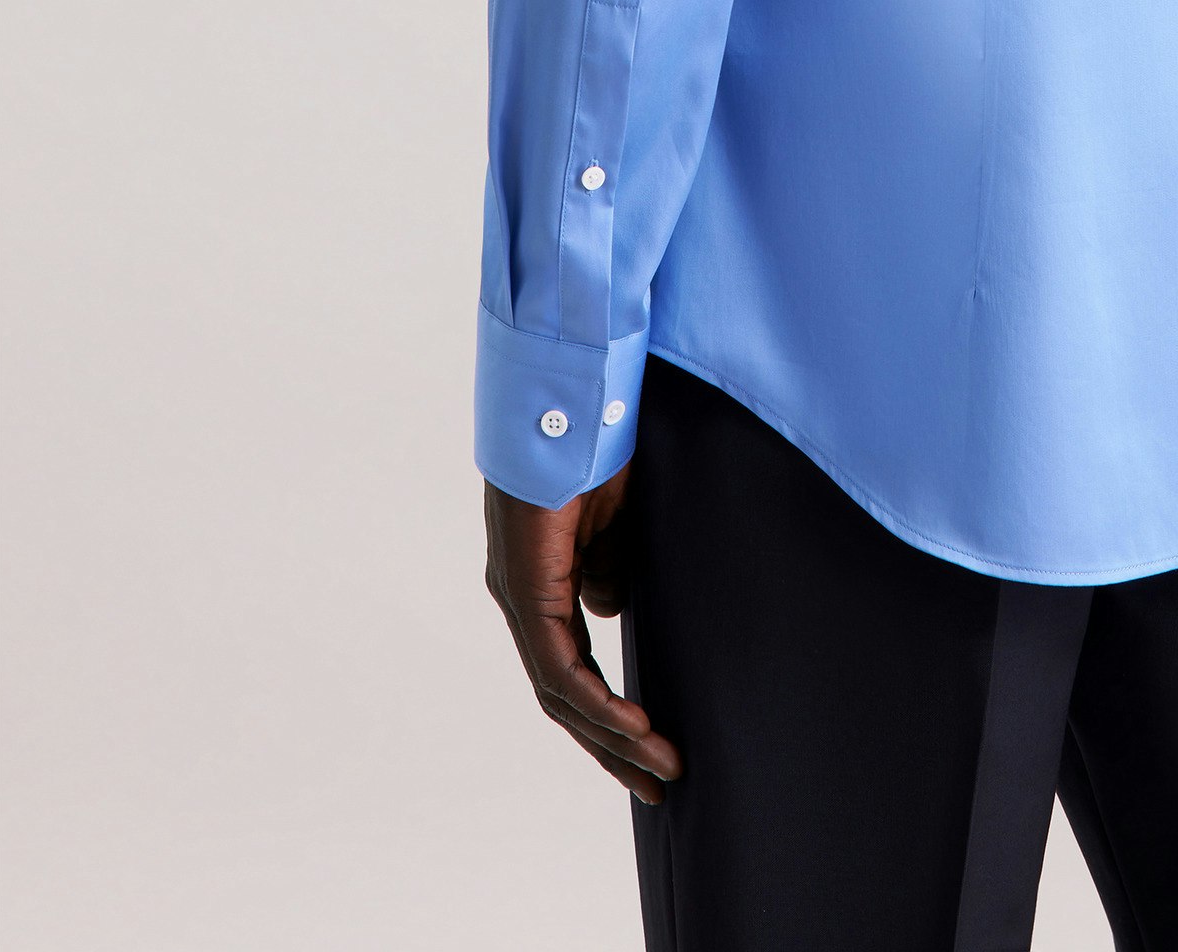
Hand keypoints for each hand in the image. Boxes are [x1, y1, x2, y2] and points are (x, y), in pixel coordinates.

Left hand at [484, 464, 682, 803]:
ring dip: (611, 735)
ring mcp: (518, 593)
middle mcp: (521, 595)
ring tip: (659, 765)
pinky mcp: (525, 585)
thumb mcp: (615, 520)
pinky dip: (595, 702)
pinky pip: (557, 665)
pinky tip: (633, 725)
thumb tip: (610, 610)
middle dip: (612, 744)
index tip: (655, 744)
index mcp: (540, 581)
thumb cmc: (597, 442)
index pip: (571, 668)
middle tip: (658, 783)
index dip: (611, 713)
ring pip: (559, 691)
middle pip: (562, 696)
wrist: (573, 395)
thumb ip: (609, 568)